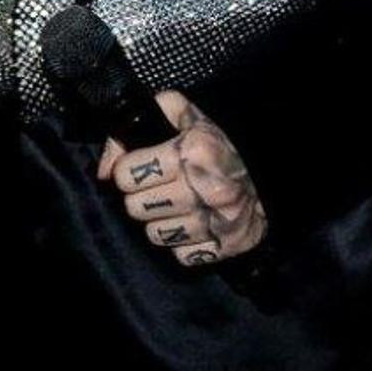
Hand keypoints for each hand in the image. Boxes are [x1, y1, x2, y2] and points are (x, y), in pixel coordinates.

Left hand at [98, 91, 266, 268]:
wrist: (268, 176)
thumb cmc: (217, 144)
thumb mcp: (182, 115)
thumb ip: (135, 126)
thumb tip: (103, 170)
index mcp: (192, 152)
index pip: (127, 175)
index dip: (128, 171)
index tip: (139, 169)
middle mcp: (204, 188)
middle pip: (136, 208)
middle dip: (140, 197)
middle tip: (157, 188)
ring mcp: (216, 221)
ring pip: (154, 234)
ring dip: (159, 221)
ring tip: (174, 205)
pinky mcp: (225, 246)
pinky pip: (180, 255)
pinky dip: (182, 243)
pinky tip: (191, 224)